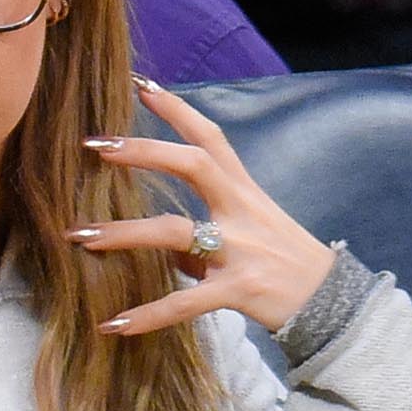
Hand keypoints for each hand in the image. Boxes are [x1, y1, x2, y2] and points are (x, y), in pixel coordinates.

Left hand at [72, 77, 337, 337]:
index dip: (178, 109)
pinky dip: (147, 315)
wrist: (333, 303)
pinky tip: (111, 325)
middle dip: (144, 152)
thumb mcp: (249, 231)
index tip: (141, 85)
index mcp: (243, 192)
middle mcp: (241, 212)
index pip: (210, 138)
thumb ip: (206, 229)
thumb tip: (165, 243)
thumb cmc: (284, 262)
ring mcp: (240, 249)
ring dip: (123, 233)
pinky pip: (184, 303)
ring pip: (175, 232)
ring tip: (78, 238)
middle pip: (193, 164)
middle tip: (95, 147)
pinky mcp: (238, 290)